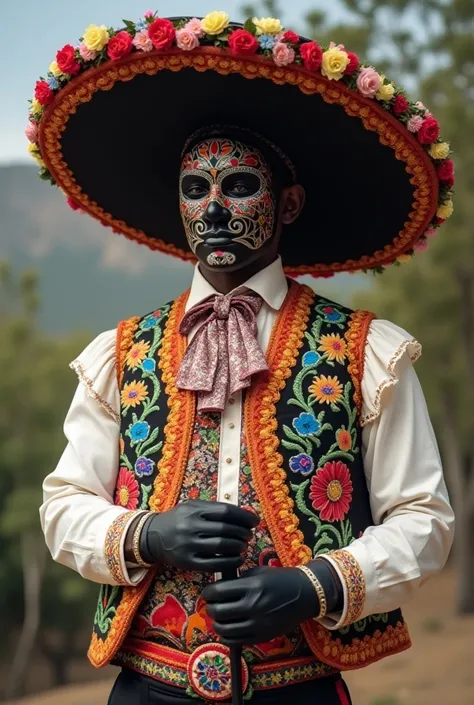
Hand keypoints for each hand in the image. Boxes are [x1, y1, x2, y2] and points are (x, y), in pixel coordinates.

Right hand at [139, 500, 257, 572]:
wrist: (153, 536)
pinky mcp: (187, 562)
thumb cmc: (178, 519)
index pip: (225, 511)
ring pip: (221, 546)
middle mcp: (190, 526)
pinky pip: (213, 564)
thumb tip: (242, 514)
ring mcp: (188, 545)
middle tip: (250, 535)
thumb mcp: (192, 506)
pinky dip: (230, 562)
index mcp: (194, 509)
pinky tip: (237, 559)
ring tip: (244, 546)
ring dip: (238, 546)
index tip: (254, 521)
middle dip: (243, 532)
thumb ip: (213, 509)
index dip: (243, 516)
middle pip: (225, 529)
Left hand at [202, 566, 318, 645]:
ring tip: (218, 618)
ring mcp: (258, 624)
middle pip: (219, 611)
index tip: (208, 593)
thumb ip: (239, 581)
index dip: (208, 593)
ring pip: (225, 629)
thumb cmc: (279, 579)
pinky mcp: (262, 636)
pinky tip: (227, 630)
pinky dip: (226, 636)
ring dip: (217, 623)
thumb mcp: (258, 573)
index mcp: (252, 587)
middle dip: (211, 608)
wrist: (303, 595)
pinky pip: (236, 641)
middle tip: (212, 605)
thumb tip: (218, 589)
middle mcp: (253, 606)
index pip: (218, 592)